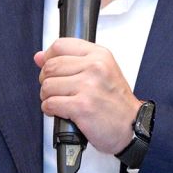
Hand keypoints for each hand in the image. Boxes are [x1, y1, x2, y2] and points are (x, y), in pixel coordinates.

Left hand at [34, 39, 139, 155]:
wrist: (132, 127)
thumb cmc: (116, 103)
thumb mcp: (100, 72)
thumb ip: (70, 61)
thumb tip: (39, 57)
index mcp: (99, 55)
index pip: (60, 45)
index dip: (49, 58)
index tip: (50, 68)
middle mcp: (95, 67)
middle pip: (50, 66)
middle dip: (47, 81)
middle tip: (57, 90)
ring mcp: (88, 86)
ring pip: (47, 86)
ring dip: (48, 97)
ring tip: (61, 102)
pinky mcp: (81, 106)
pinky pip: (50, 104)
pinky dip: (50, 110)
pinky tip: (62, 112)